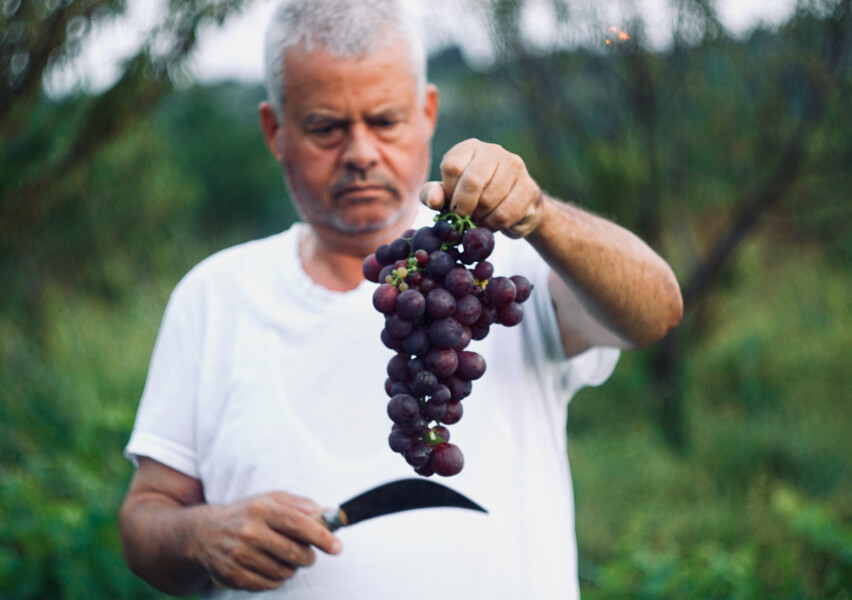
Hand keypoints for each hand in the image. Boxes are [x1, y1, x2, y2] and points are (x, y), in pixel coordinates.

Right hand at [194, 491, 341, 590]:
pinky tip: (272, 568)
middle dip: (308, 557)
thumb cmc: (246, 514)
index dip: (321, 537)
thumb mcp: (271, 499)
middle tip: (308, 555)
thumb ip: (300, 504)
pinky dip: (277, 580)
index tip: (337, 547)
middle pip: (293, 552)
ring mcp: (239, 555)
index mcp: (261, 509)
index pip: (298, 524)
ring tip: (286, 560)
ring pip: (283, 572)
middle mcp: (249, 531)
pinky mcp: (233, 575)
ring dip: (292, 569)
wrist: (204, 533)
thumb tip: (328, 514)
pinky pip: (268, 585)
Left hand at [420, 138, 544, 237]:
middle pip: (472, 181)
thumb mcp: (447, 195)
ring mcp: (514, 166)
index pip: (452, 166)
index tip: (451, 205)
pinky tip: (492, 223)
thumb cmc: (473, 199)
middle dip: (463, 208)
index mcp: (469, 148)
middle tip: (463, 219)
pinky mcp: (529, 187)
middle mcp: (493, 151)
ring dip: (479, 218)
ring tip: (478, 220)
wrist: (513, 209)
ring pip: (489, 199)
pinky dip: (493, 225)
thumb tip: (435, 200)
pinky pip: (505, 213)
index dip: (449, 192)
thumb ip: (432, 195)